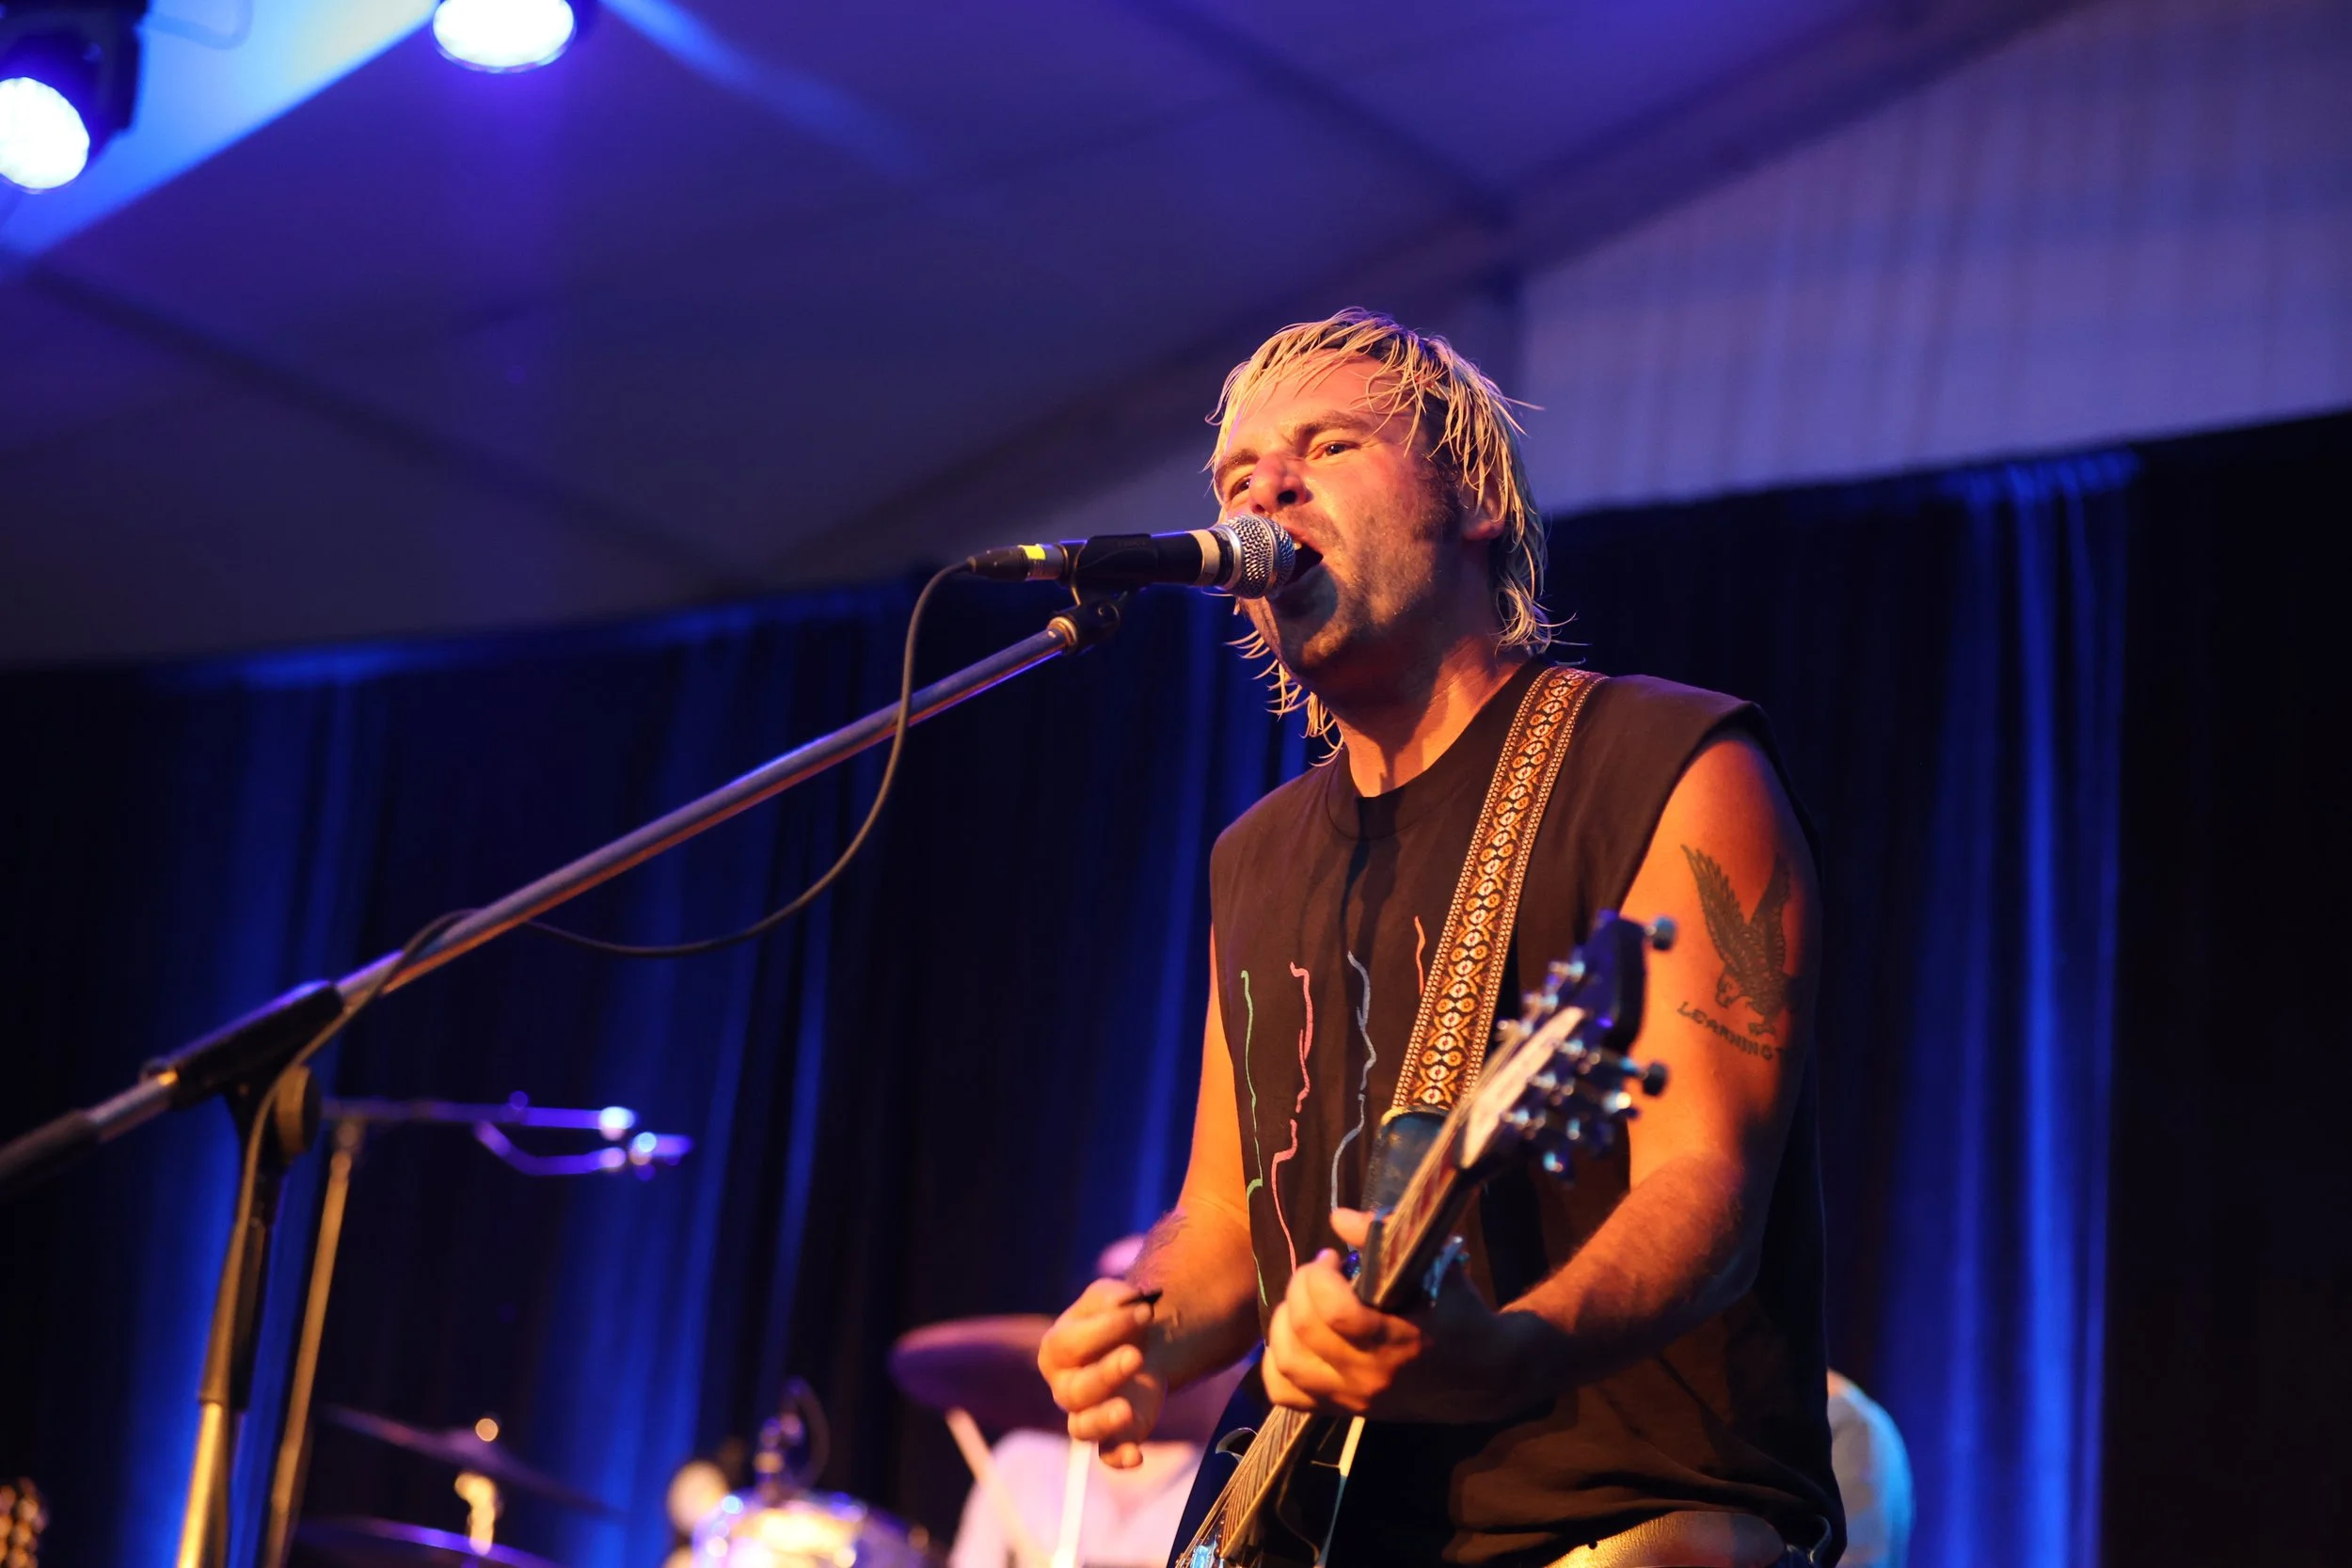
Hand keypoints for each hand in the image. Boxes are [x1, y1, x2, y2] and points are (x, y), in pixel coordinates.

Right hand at [1038, 1278, 1164, 1468]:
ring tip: (1126, 1410)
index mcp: (1056, 1351)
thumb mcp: (1111, 1297)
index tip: (1145, 1311)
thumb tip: (1130, 1302)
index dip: (1106, 1328)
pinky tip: (1137, 1456)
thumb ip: (1115, 1297)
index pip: (1070, 1344)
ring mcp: (1086, 1414)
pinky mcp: (1113, 1435)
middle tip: (1136, 1356)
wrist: (1140, 1344)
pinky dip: (1119, 1459)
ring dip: (1103, 1420)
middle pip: (1075, 1390)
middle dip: (1106, 1373)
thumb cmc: (1116, 1319)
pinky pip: (1108, 1455)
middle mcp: (1064, 1387)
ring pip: (1082, 1428)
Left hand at [1261, 1209, 1555, 1422]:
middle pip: (1304, 1333)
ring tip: (1303, 1303)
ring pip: (1286, 1364)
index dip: (1319, 1276)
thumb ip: (1386, 1239)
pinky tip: (1294, 1338)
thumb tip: (1339, 1217)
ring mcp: (1353, 1398)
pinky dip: (1277, 1364)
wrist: (1484, 1377)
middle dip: (1299, 1289)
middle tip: (1317, 1273)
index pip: (1335, 1313)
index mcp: (1397, 1341)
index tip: (1330, 1258)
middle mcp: (1369, 1376)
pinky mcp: (1343, 1410)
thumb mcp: (1436, 1267)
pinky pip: (1286, 1394)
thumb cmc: (1459, 1314)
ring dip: (1283, 1323)